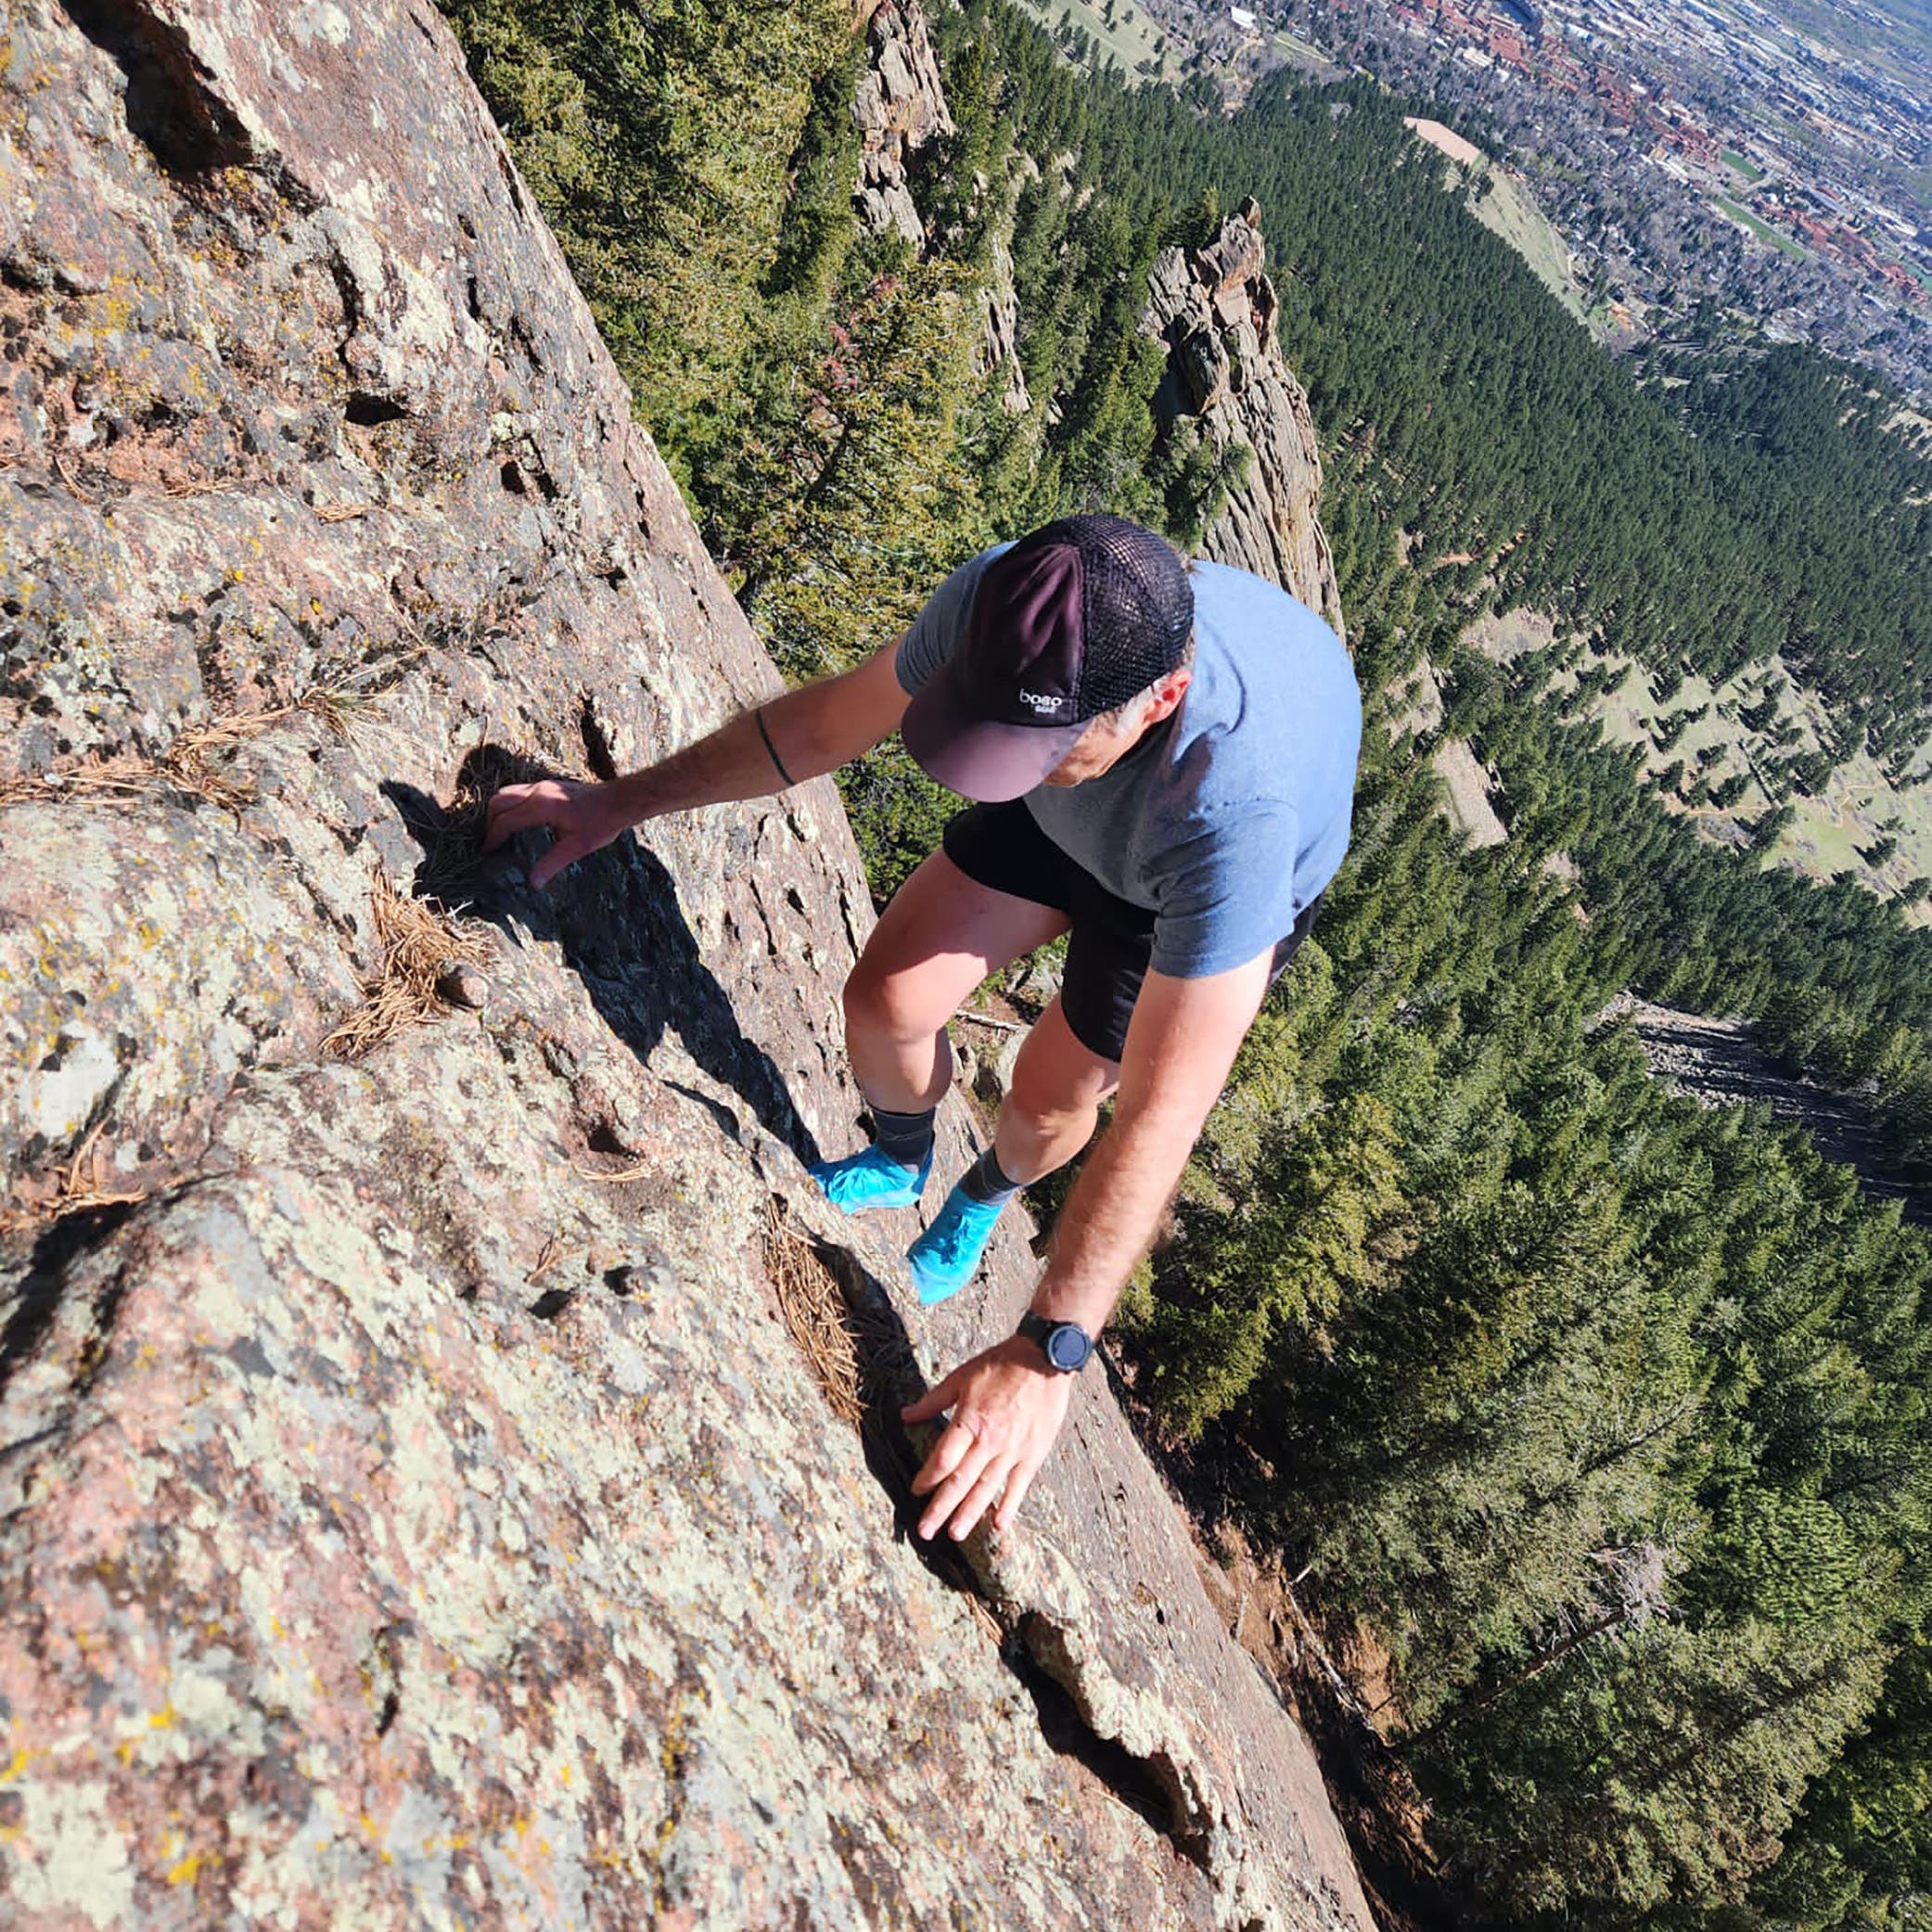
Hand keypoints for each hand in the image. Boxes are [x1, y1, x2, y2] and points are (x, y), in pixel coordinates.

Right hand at [482, 779, 627, 889]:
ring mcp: (542, 785)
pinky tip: (517, 822)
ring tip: (501, 834)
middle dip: (490, 822)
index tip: (487, 853)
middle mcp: (538, 791)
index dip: (493, 838)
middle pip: (498, 802)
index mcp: (542, 806)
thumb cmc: (602, 822)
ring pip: (506, 793)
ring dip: (498, 811)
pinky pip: (518, 791)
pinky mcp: (548, 785)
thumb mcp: (577, 847)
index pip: (505, 820)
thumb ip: (552, 864)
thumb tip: (533, 883)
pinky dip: (509, 805)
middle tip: (492, 844)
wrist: (619, 800)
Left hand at [901, 1339, 1074, 1541]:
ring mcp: (1013, 1450)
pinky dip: (1008, 1506)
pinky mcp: (1033, 1453)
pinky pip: (1018, 1485)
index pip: (943, 1459)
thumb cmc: (1001, 1364)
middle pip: (960, 1482)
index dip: (927, 1478)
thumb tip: (905, 1415)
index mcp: (969, 1420)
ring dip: (969, 1514)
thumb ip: (933, 1401)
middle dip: (940, 1508)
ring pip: (986, 1489)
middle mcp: (990, 1441)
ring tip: (955, 1534)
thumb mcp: (961, 1376)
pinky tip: (998, 1525)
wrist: (1045, 1358)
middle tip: (925, 1531)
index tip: (916, 1490)